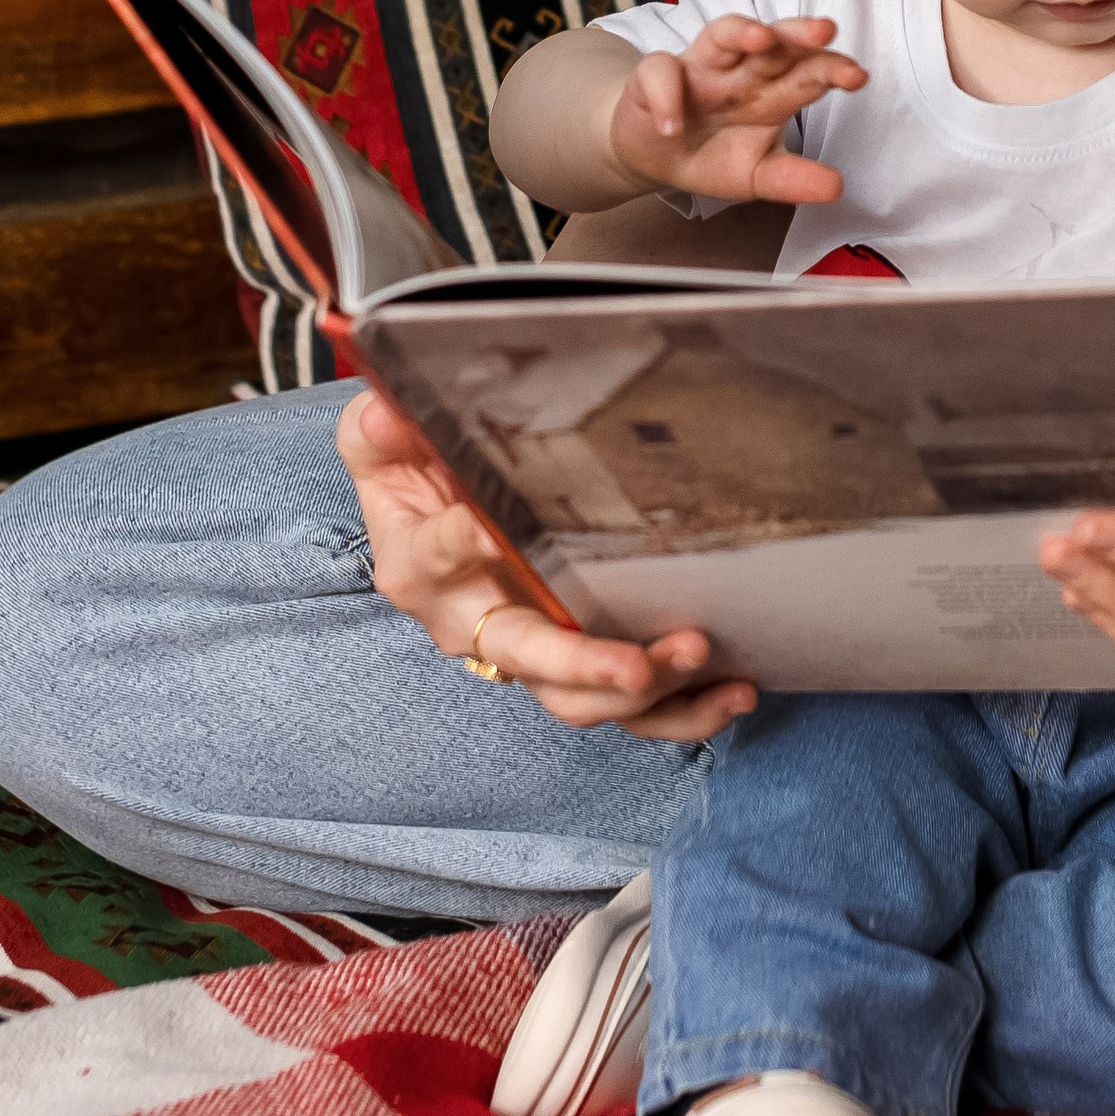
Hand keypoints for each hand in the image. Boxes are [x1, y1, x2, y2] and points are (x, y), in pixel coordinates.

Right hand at [336, 389, 754, 740]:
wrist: (424, 520)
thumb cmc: (412, 476)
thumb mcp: (382, 442)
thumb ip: (382, 428)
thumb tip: (383, 405)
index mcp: (421, 566)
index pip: (441, 555)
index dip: (465, 544)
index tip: (490, 530)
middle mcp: (470, 623)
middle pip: (528, 657)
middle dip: (586, 664)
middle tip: (638, 661)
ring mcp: (527, 651)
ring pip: (580, 699)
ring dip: (644, 694)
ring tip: (701, 658)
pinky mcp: (573, 666)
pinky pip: (627, 708)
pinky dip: (681, 711)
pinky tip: (732, 693)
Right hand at [607, 11, 860, 208]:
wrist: (654, 154)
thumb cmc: (712, 154)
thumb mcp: (756, 175)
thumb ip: (792, 180)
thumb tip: (837, 188)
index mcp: (773, 89)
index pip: (808, 70)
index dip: (832, 69)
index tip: (858, 76)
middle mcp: (740, 70)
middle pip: (775, 41)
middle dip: (798, 34)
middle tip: (824, 32)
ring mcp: (698, 68)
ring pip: (721, 34)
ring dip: (740, 31)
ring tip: (759, 38)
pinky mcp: (653, 76)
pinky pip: (659, 72)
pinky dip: (666, 96)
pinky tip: (672, 125)